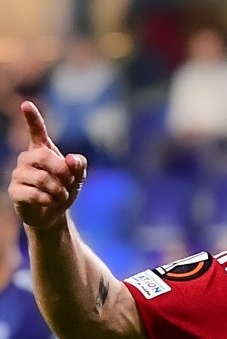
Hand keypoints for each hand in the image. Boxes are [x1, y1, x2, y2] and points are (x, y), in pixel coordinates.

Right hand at [7, 101, 86, 228]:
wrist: (54, 212)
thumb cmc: (64, 189)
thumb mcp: (78, 176)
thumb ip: (79, 165)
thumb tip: (71, 159)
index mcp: (42, 150)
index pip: (36, 131)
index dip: (32, 118)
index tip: (26, 104)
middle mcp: (27, 158)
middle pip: (43, 156)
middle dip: (63, 171)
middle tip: (70, 182)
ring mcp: (18, 174)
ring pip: (42, 178)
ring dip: (59, 190)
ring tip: (62, 195)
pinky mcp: (14, 191)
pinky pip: (34, 194)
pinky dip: (50, 200)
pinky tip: (52, 203)